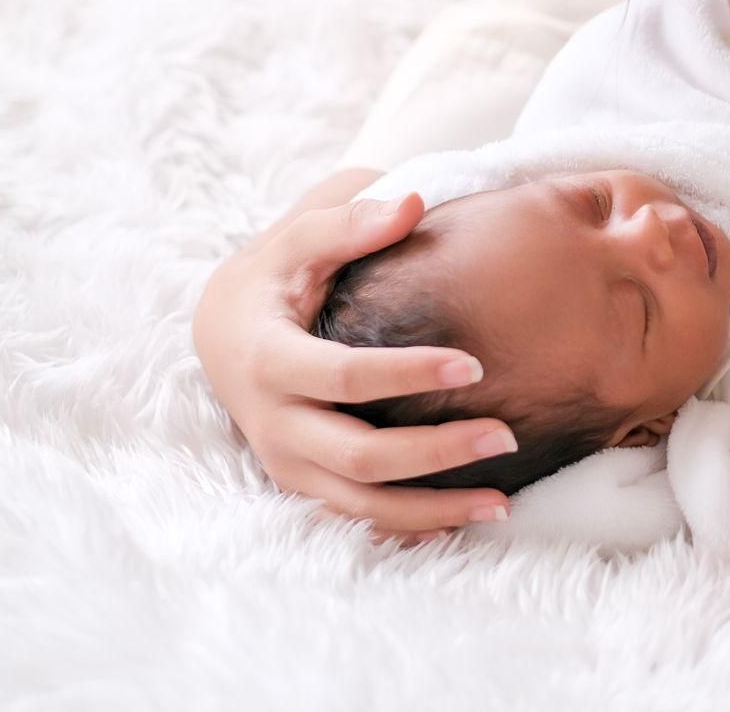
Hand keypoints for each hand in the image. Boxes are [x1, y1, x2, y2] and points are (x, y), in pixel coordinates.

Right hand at [192, 185, 517, 538]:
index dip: (407, 374)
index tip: (474, 366)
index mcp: (268, 359)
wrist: (224, 327)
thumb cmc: (275, 274)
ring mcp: (287, 462)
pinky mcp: (303, 483)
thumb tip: (412, 203)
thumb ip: (349, 221)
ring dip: (431, 510)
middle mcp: (273, 424)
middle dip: (434, 455)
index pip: (343, 377)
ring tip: (503, 503)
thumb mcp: (298, 238)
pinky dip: (411, 527)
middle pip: (358, 457)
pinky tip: (467, 521)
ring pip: (360, 506)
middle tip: (504, 437)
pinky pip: (358, 519)